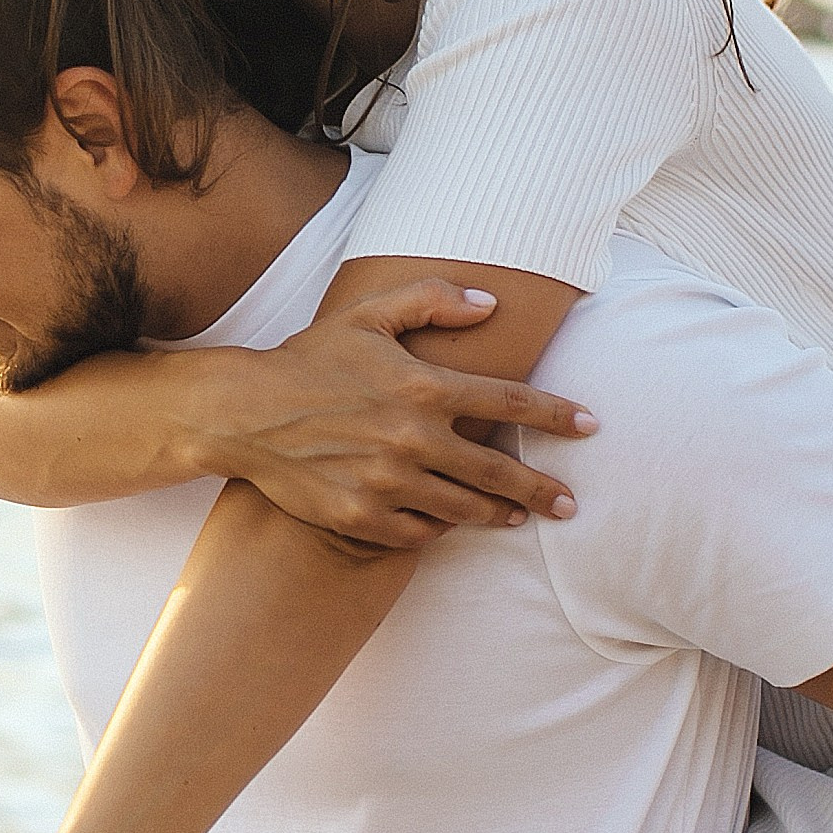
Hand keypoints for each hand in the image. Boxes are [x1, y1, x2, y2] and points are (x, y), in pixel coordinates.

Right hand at [213, 281, 594, 551]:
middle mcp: (412, 438)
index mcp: (423, 387)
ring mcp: (387, 483)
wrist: (243, 413)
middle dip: (541, 488)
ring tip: (517, 517)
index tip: (590, 426)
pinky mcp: (361, 516)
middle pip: (498, 470)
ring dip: (497, 514)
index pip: (510, 402)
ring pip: (462, 508)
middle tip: (569, 503)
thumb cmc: (309, 359)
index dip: (557, 415)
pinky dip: (438, 529)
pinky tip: (450, 524)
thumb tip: (491, 303)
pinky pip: (417, 532)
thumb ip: (433, 301)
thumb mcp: (368, 316)